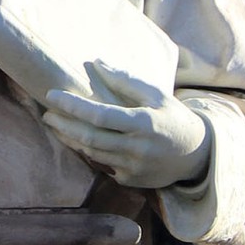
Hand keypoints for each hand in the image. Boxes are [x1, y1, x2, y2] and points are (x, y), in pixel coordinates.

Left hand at [42, 61, 210, 188]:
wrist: (197, 155)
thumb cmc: (173, 118)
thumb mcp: (155, 95)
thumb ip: (125, 81)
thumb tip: (96, 63)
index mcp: (144, 124)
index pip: (100, 115)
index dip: (73, 106)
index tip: (52, 95)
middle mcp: (137, 149)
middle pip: (90, 138)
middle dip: (64, 125)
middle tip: (47, 113)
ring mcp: (134, 168)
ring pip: (92, 153)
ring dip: (70, 138)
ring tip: (55, 124)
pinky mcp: (131, 180)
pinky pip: (102, 164)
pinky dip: (88, 151)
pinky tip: (77, 138)